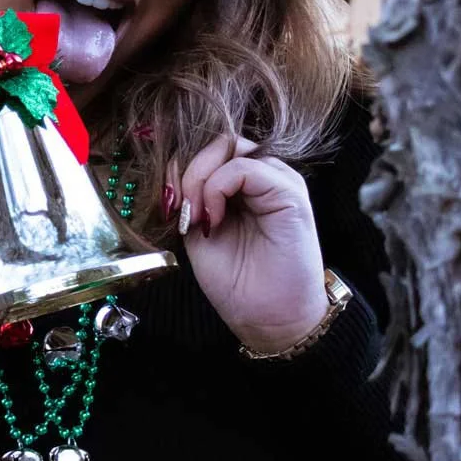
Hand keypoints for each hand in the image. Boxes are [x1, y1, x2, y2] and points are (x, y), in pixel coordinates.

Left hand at [165, 133, 330, 355]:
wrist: (270, 319)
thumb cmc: (239, 282)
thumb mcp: (199, 233)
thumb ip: (190, 200)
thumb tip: (172, 173)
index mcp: (244, 186)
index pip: (211, 151)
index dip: (184, 168)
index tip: (170, 204)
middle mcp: (264, 177)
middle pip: (220, 142)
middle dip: (191, 167)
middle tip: (182, 206)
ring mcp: (279, 181)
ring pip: (231, 146)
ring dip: (201, 175)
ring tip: (198, 214)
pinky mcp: (290, 193)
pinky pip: (245, 168)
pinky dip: (218, 187)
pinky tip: (214, 218)